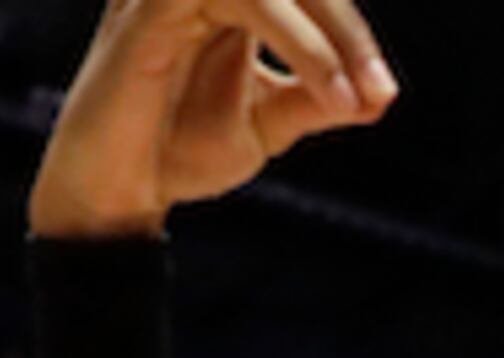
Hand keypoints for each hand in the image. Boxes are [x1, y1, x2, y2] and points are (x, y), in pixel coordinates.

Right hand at [30, 0, 398, 239]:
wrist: (122, 192)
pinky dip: (295, 41)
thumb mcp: (268, 121)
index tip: (382, 91)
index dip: (349, 32)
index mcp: (227, 2)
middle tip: (378, 88)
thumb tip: (382, 93)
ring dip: (324, 37)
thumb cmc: (181, 149)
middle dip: (345, 30)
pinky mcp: (147, 9)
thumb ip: (318, 98)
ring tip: (348, 99)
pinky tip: (325, 91)